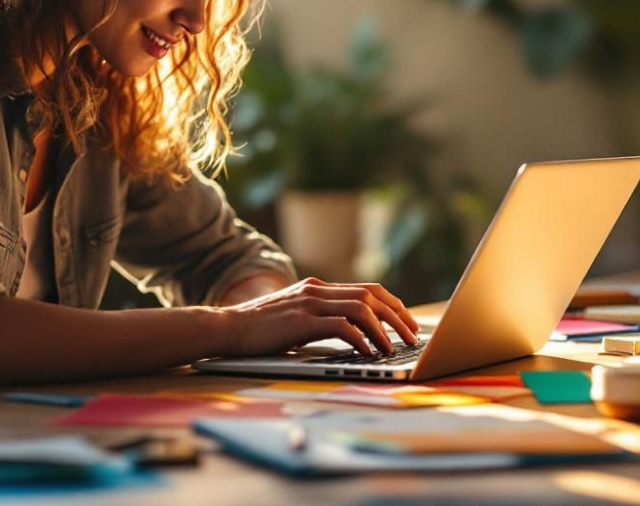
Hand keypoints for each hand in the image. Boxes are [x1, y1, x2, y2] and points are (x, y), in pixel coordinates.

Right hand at [216, 277, 420, 356]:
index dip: (392, 304)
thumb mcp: (294, 317)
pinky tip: (367, 352)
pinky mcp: (302, 321)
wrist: (227, 328)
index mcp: (318, 287)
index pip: (367, 288)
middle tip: (412, 335)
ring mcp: (309, 303)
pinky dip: (361, 339)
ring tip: (393, 348)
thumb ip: (319, 317)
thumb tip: (353, 333)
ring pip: (361, 308)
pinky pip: (342, 326)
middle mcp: (317, 290)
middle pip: (371, 295)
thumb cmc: (260, 329)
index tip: (407, 322)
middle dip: (397, 316)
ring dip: (382, 329)